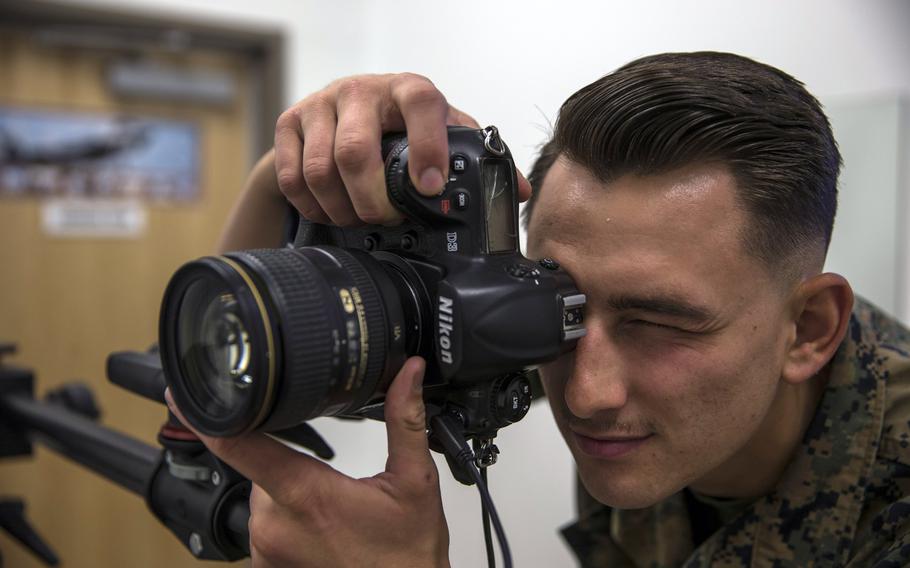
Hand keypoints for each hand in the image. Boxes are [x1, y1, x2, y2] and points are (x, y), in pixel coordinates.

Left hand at [165, 357, 449, 567]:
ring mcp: (265, 553)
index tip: (184, 394)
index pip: (239, 446)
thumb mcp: (415, 483)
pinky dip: (289, 524)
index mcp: (306, 495)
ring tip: (333, 518)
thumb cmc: (407, 556)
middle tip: (335, 488)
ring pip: (265, 498)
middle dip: (293, 466)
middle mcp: (274, 526)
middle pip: (263, 468)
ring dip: (291, 496)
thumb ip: (404, 420)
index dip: (207, 416)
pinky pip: (266, 530)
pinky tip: (321, 535)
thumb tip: (408, 373)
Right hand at [274, 72, 531, 225]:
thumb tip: (518, 192)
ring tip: (359, 220)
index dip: (428, 146)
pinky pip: (293, 178)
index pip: (422, 104)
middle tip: (386, 220)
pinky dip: (314, 206)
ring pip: (321, 170)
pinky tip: (332, 212)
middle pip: (356, 152)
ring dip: (342, 209)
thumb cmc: (399, 126)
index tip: (431, 187)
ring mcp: (320, 105)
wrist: (339, 112)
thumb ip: (474, 157)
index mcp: (408, 90)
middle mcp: (361, 91)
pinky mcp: (289, 123)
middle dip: (373, 201)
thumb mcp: (440, 132)